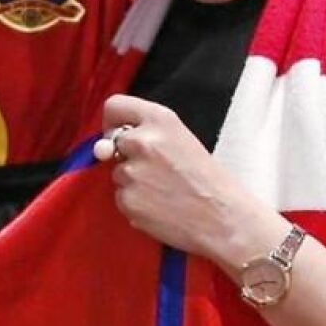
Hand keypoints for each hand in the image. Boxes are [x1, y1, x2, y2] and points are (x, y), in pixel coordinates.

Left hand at [99, 94, 286, 270]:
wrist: (224, 220)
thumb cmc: (208, 180)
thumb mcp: (182, 140)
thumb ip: (144, 134)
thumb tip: (101, 148)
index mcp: (159, 120)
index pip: (114, 106)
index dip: (113, 122)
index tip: (120, 133)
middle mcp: (141, 141)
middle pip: (110, 142)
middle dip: (124, 155)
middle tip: (154, 169)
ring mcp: (131, 172)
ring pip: (117, 173)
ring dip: (132, 182)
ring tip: (163, 191)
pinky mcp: (127, 200)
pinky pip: (121, 197)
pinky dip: (135, 203)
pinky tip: (159, 207)